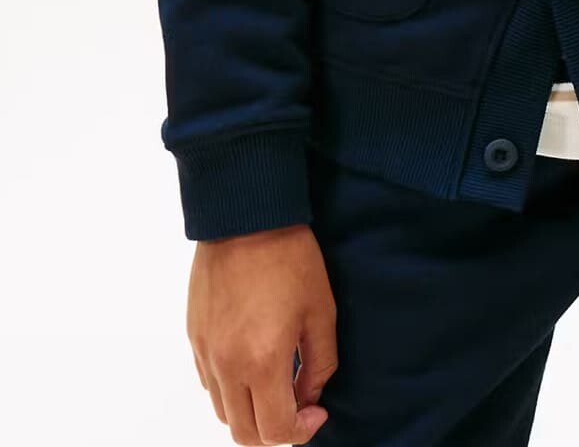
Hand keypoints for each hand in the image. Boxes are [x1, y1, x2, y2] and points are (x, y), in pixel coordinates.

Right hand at [187, 222, 337, 444]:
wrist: (245, 216)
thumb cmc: (290, 258)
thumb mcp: (320, 309)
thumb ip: (320, 363)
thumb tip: (310, 396)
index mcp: (261, 362)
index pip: (275, 431)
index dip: (302, 432)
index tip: (317, 410)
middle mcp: (226, 365)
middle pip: (244, 432)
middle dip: (274, 431)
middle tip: (298, 406)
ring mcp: (205, 352)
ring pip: (223, 411)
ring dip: (250, 411)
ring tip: (275, 385)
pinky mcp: (194, 335)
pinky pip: (208, 382)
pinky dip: (230, 388)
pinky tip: (252, 362)